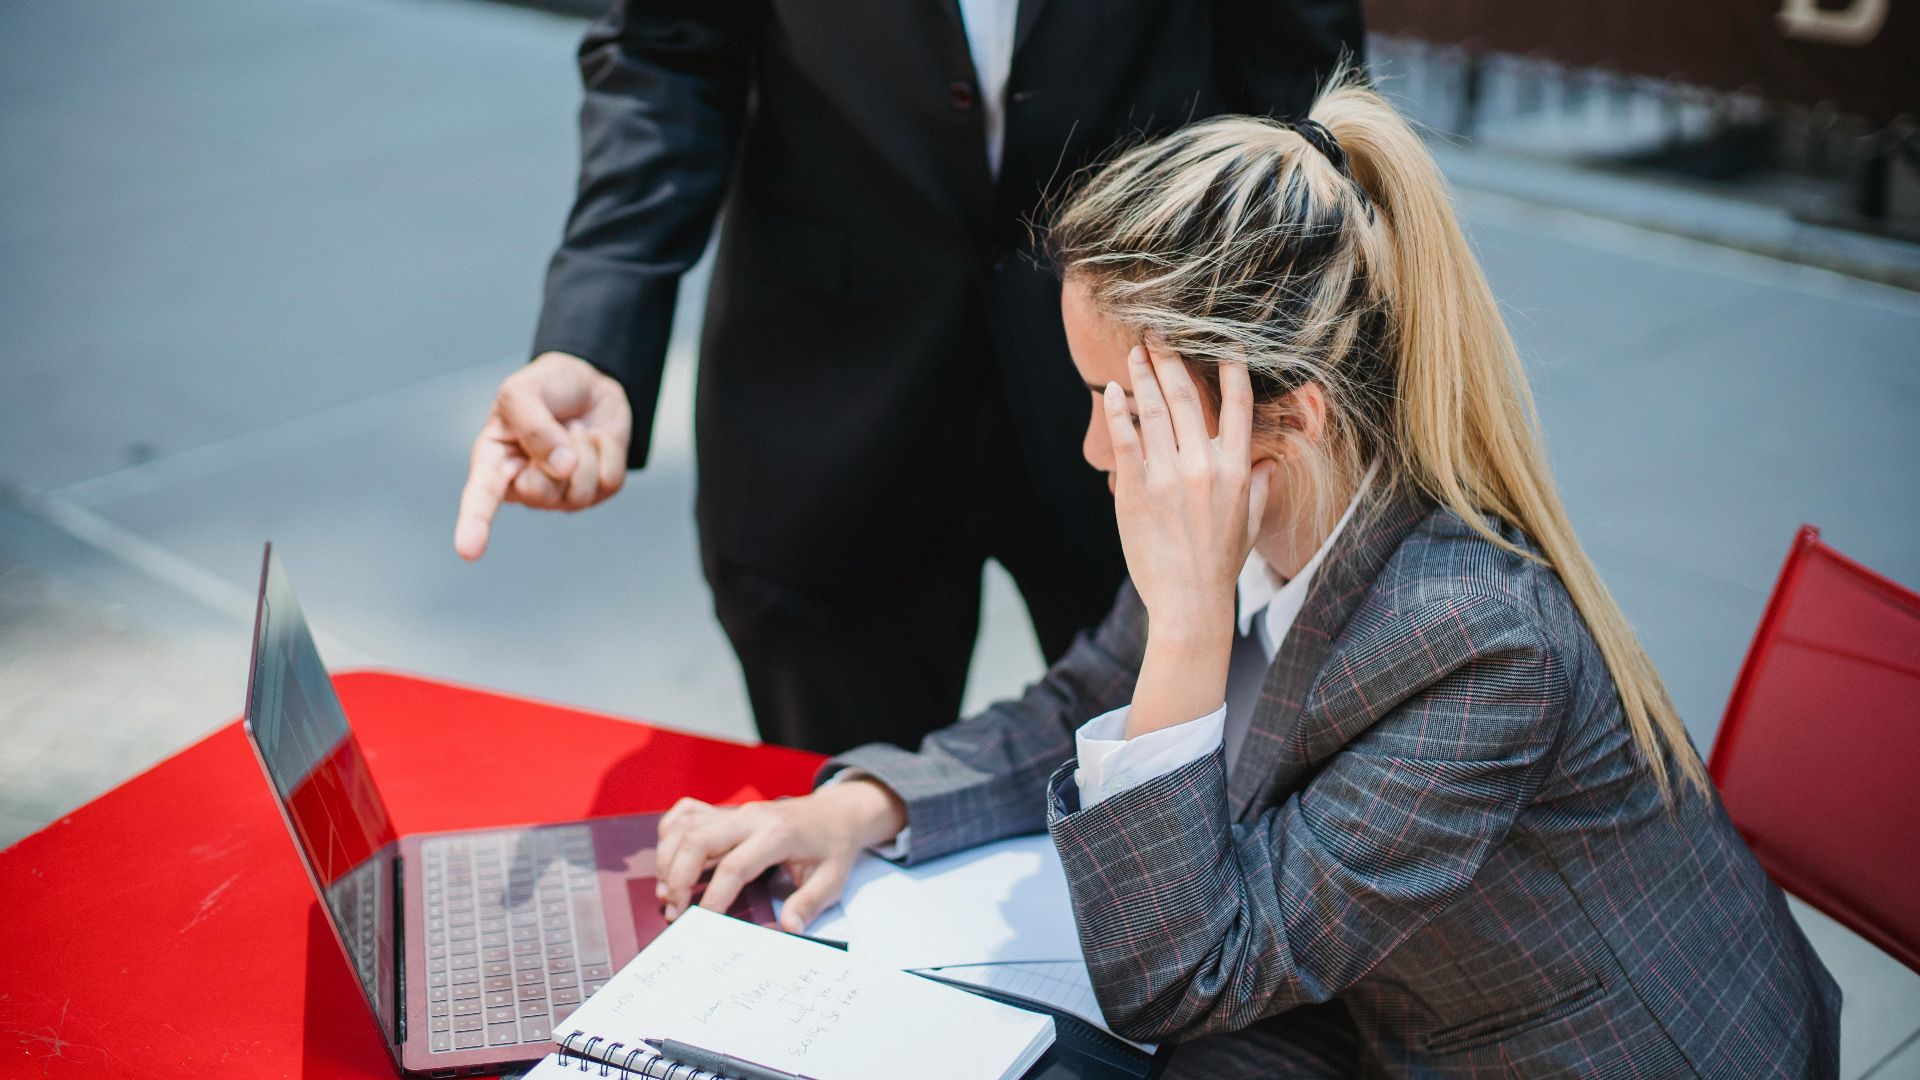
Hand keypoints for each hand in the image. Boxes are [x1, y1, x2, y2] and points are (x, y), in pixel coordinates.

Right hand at [454, 351, 632, 559]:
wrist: (589, 383)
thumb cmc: (545, 388)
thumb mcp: (524, 390)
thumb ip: (534, 426)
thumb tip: (563, 468)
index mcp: (493, 463)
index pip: (480, 498)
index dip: (474, 524)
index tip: (468, 550)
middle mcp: (524, 486)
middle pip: (540, 493)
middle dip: (555, 452)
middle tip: (556, 427)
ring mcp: (561, 495)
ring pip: (580, 491)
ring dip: (585, 448)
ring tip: (574, 428)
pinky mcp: (596, 492)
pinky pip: (609, 482)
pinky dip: (608, 450)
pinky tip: (595, 439)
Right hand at [652, 778, 907, 932]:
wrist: (836, 813)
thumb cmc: (832, 847)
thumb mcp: (833, 878)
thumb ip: (810, 903)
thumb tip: (790, 928)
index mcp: (777, 834)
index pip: (734, 867)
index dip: (713, 897)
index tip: (702, 924)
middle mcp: (750, 818)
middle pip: (698, 840)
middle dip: (676, 877)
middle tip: (674, 911)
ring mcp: (735, 811)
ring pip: (686, 827)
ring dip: (667, 859)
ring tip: (667, 894)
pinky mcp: (727, 810)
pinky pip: (687, 813)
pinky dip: (670, 832)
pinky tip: (669, 858)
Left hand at [1103, 346, 1272, 637]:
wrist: (1188, 602)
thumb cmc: (1219, 564)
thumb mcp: (1249, 524)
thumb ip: (1257, 487)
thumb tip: (1266, 465)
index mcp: (1236, 470)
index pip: (1238, 407)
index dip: (1232, 370)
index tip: (1223, 343)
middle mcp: (1203, 467)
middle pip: (1187, 398)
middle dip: (1172, 359)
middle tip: (1158, 333)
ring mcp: (1167, 477)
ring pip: (1153, 411)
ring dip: (1142, 376)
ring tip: (1134, 354)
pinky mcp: (1135, 490)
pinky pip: (1125, 440)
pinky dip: (1118, 412)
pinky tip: (1112, 393)